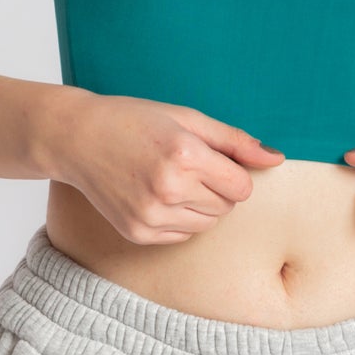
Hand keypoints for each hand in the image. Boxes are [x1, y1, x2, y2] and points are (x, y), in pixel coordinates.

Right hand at [55, 93, 285, 244]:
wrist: (77, 138)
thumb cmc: (135, 121)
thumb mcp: (188, 118)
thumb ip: (235, 141)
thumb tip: (277, 159)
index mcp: (185, 156)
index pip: (241, 187)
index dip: (232, 172)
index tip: (210, 159)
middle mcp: (168, 189)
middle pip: (227, 207)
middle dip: (216, 188)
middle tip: (186, 166)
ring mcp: (150, 215)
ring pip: (207, 225)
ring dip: (200, 206)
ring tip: (171, 180)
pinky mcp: (137, 233)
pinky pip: (182, 236)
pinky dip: (178, 219)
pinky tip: (155, 195)